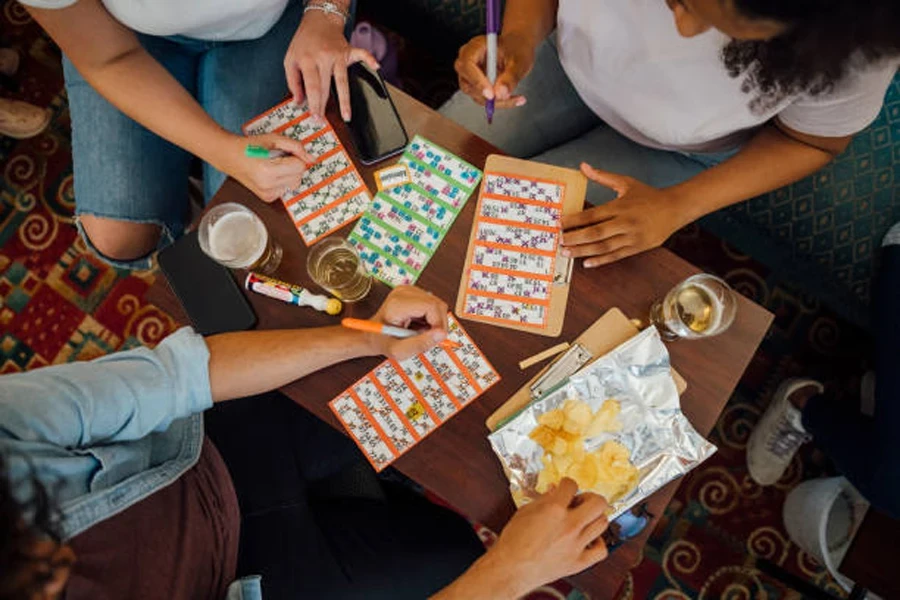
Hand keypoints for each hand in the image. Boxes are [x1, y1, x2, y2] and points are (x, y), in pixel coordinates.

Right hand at [226, 132, 312, 201]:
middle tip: (278, 158)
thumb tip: (311, 159)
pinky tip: (271, 174)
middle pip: (299, 176)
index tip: (286, 153)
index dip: (296, 157)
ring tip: (273, 166)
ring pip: (294, 184)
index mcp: (268, 170)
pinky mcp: (267, 198)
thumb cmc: (250, 145)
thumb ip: (295, 146)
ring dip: (289, 174)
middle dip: (294, 166)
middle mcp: (267, 185)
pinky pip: (287, 189)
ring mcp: (267, 193)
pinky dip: (283, 181)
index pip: (300, 167)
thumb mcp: (274, 139)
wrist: (229, 156)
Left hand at [284, 10, 378, 119]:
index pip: (312, 86)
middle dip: (324, 106)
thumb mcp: (290, 59)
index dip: (313, 103)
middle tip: (323, 120)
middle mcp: (324, 57)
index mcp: (308, 60)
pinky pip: (362, 54)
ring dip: (345, 100)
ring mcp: (338, 55)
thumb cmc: (304, 43)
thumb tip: (298, 101)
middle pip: (326, 86)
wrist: (318, 22)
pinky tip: (376, 67)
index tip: (315, 116)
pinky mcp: (349, 51)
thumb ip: (292, 81)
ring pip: (343, 80)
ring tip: (347, 116)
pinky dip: (370, 59)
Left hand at [369, 286, 448, 359]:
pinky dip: (431, 318)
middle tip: (427, 338)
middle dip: (438, 324)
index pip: (432, 306)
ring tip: (420, 332)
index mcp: (398, 304)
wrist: (372, 334)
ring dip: (434, 322)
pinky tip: (420, 325)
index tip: (435, 338)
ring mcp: (409, 290)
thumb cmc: (382, 342)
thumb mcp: (399, 351)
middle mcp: (404, 292)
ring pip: (438, 304)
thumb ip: (420, 344)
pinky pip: (434, 304)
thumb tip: (441, 334)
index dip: (438, 324)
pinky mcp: (414, 292)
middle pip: (437, 304)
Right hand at [454, 32, 535, 107]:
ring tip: (517, 98)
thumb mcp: (518, 61)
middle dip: (486, 95)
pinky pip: (483, 99)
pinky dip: (499, 102)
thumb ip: (510, 77)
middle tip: (505, 98)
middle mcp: (468, 61)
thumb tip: (501, 93)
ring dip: (496, 101)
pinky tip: (516, 99)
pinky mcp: (476, 86)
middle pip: (468, 84)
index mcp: (475, 47)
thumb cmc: (517, 48)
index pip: (467, 65)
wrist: (518, 48)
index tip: (491, 94)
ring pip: (476, 95)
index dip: (477, 81)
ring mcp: (470, 75)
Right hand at [488, 479, 609, 592]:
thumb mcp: (525, 512)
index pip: (571, 486)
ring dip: (595, 518)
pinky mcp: (578, 562)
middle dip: (591, 498)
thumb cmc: (513, 543)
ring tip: (586, 519)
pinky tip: (590, 540)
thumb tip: (553, 492)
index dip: (568, 483)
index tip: (566, 486)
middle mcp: (569, 526)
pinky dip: (599, 544)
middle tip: (582, 501)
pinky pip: (601, 551)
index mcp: (554, 510)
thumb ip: (543, 500)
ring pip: (602, 524)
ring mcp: (576, 545)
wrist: (510, 569)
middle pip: (598, 503)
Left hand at [561, 163, 689, 266]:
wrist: (675, 208)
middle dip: (576, 238)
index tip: (559, 223)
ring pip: (604, 247)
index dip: (574, 220)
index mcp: (620, 206)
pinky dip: (601, 260)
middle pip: (596, 233)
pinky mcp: (638, 247)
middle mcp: (625, 222)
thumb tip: (583, 166)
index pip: (593, 214)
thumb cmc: (648, 195)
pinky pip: (616, 256)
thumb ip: (602, 176)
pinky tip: (587, 263)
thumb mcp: (626, 183)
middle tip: (559, 241)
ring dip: (584, 251)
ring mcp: (632, 237)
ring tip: (567, 253)